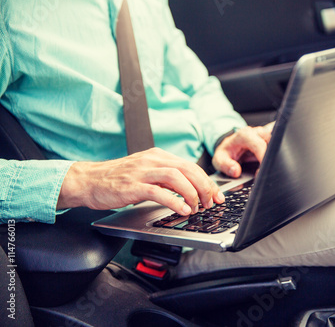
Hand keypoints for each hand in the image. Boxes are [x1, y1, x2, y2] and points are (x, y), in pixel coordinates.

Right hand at [57, 148, 224, 214]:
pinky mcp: (132, 186)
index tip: (216, 194)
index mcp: (158, 156)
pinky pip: (158, 192)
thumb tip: (189, 189)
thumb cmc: (117, 179)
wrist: (88, 180)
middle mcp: (152, 160)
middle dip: (204, 187)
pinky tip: (182, 210)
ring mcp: (142, 172)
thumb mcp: (146, 172)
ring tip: (197, 207)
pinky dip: (174, 201)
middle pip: (187, 169)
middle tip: (211, 202)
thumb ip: (165, 177)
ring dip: (191, 193)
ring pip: (176, 177)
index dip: (207, 181)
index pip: (190, 165)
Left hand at [212, 122, 274, 177]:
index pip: (260, 145)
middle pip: (271, 146)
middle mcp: (257, 133)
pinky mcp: (268, 143)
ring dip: (269, 162)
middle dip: (268, 162)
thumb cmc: (225, 151)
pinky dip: (270, 162)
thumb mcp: (219, 159)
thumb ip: (226, 166)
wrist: (228, 145)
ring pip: (274, 149)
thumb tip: (236, 172)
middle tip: (262, 176)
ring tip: (262, 173)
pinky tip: (264, 169)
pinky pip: (274, 152)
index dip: (262, 160)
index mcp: (245, 135)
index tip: (260, 173)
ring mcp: (264, 137)